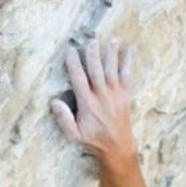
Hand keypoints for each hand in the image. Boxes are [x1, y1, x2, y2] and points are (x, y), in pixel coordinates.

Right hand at [50, 39, 135, 165]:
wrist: (118, 147)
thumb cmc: (94, 140)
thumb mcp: (75, 134)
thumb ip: (64, 118)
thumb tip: (53, 102)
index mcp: (88, 104)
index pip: (79, 79)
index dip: (74, 64)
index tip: (70, 50)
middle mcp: (102, 96)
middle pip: (96, 71)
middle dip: (93, 55)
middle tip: (92, 40)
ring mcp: (115, 95)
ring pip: (112, 70)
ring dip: (112, 54)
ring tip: (113, 40)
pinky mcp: (125, 95)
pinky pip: (128, 75)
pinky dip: (130, 62)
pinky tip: (131, 48)